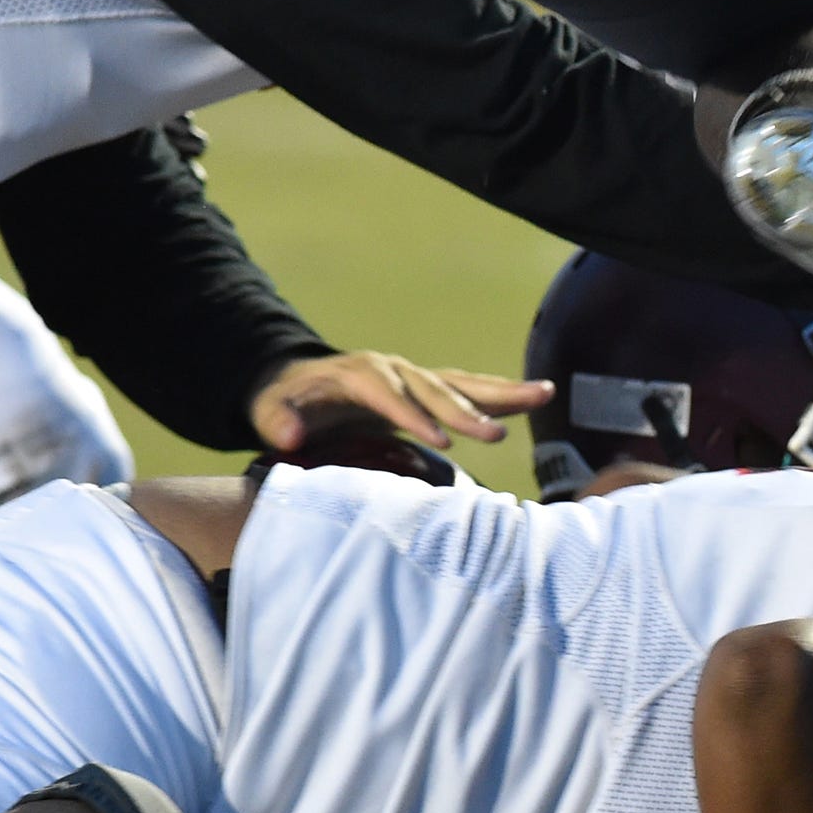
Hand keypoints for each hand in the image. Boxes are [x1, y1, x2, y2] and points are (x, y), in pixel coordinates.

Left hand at [250, 352, 550, 454]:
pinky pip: (469, 388)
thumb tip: (290, 437)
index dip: (414, 418)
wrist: (300, 384)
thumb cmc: (287, 404)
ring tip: (542, 394)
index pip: (390, 396)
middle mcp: (394, 370)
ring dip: (501, 393)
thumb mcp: (270, 411)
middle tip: (495, 436)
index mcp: (358, 374)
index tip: (440, 442)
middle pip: (434, 388)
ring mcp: (415, 377)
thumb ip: (277, 421)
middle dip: (465, 412)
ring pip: (461, 383)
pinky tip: (535, 397)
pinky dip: (501, 394)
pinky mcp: (429, 389)